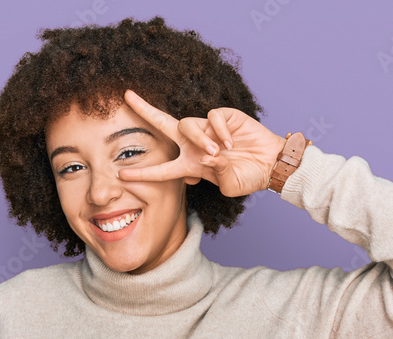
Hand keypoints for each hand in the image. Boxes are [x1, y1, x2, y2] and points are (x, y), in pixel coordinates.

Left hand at [117, 89, 285, 197]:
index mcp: (191, 164)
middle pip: (164, 125)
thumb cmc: (249, 177)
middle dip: (145, 111)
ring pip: (188, 125)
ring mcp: (208, 129)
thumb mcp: (230, 185)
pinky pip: (213, 118)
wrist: (270, 164)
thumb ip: (217, 174)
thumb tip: (206, 156)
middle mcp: (195, 144)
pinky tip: (231, 143)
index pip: (162, 169)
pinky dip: (220, 131)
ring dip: (200, 139)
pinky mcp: (224, 116)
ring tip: (217, 153)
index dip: (143, 174)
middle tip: (127, 98)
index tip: (122, 174)